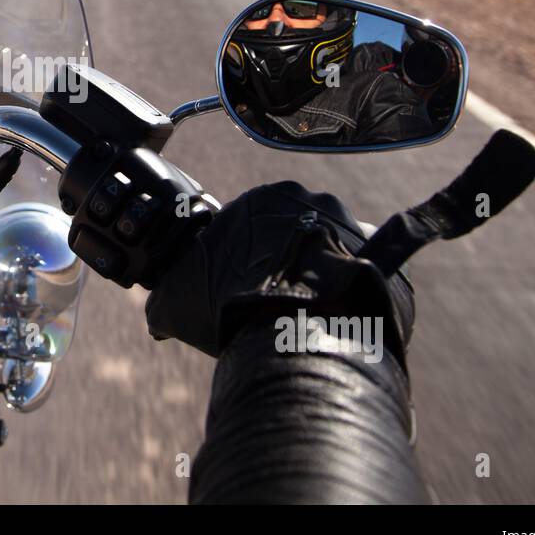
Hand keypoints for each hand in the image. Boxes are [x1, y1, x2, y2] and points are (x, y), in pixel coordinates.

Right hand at [143, 181, 413, 359]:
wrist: (297, 335)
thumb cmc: (233, 308)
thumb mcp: (177, 302)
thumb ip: (164, 300)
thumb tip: (157, 316)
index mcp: (260, 198)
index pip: (251, 224)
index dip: (243, 260)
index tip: (240, 288)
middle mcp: (309, 199)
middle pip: (294, 230)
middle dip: (284, 259)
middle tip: (273, 298)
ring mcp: (348, 224)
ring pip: (328, 247)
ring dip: (319, 271)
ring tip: (307, 311)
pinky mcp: (377, 255)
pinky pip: (364, 268)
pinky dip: (352, 287)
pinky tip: (337, 315)